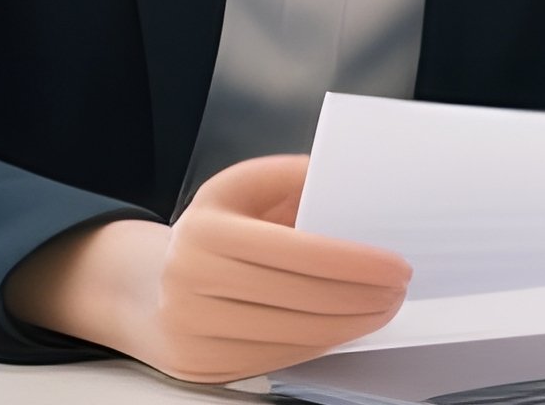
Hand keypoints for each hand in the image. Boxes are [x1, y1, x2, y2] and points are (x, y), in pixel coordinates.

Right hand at [3, 154, 409, 383]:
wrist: (145, 290)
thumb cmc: (207, 231)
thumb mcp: (237, 188)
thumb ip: (289, 176)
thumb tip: (345, 179)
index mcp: (205, 230)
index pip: (294, 252)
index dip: (351, 261)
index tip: (395, 264)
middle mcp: (194, 283)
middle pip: (301, 298)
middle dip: (362, 295)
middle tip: (399, 287)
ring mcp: (199, 332)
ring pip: (296, 335)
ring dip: (352, 324)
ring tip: (383, 307)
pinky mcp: (209, 367)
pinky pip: (282, 358)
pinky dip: (323, 343)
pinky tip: (347, 326)